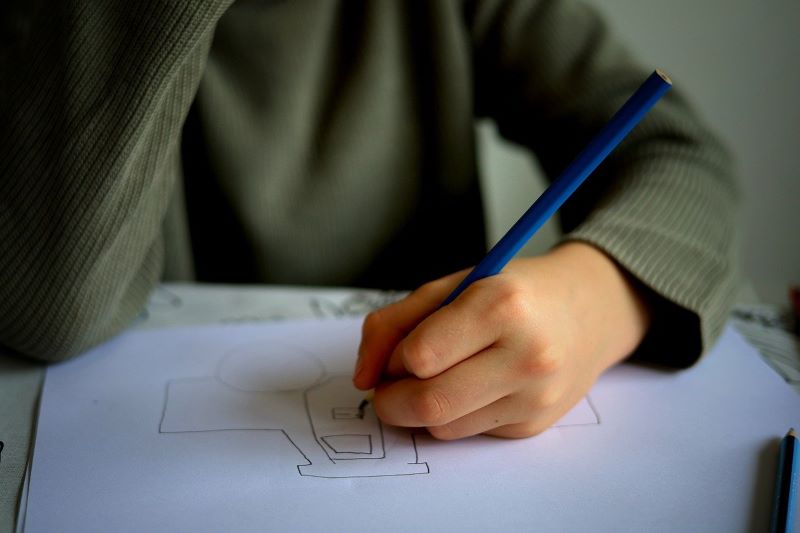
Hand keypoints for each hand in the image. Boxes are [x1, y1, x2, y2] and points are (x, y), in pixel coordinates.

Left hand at [353, 242, 650, 438]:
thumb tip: (362, 377)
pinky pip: (468, 433)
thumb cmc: (512, 292)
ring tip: (442, 375)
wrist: (588, 310)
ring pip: (443, 426)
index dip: (395, 358)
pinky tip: (477, 385)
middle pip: (428, 403)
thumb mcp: (451, 286)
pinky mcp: (534, 425)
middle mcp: (527, 355)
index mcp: (501, 305)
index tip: (400, 351)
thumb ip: (393, 323)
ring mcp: (535, 396)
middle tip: (390, 386)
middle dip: (392, 401)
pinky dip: (456, 414)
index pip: (419, 356)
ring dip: (423, 408)